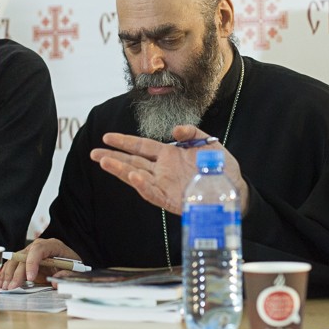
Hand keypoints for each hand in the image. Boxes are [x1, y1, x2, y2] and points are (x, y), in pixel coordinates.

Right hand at [0, 238, 81, 289]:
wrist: (71, 265)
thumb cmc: (73, 266)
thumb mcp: (76, 271)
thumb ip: (68, 275)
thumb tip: (55, 281)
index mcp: (53, 245)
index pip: (39, 249)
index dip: (32, 263)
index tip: (30, 278)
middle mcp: (40, 246)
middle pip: (24, 255)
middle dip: (17, 272)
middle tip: (12, 287)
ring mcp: (31, 252)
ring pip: (15, 259)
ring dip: (9, 273)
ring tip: (6, 287)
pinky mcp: (25, 259)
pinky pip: (13, 264)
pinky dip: (7, 273)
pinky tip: (3, 283)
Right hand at [90, 125, 248, 213]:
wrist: (234, 190)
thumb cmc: (220, 168)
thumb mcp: (208, 144)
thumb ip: (192, 133)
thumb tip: (175, 130)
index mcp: (169, 155)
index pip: (141, 147)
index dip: (124, 142)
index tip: (107, 137)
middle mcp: (163, 170)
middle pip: (132, 161)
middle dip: (112, 157)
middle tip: (93, 153)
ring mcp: (165, 184)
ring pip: (137, 177)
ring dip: (120, 170)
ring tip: (104, 162)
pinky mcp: (171, 198)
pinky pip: (152, 192)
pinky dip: (142, 185)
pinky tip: (132, 176)